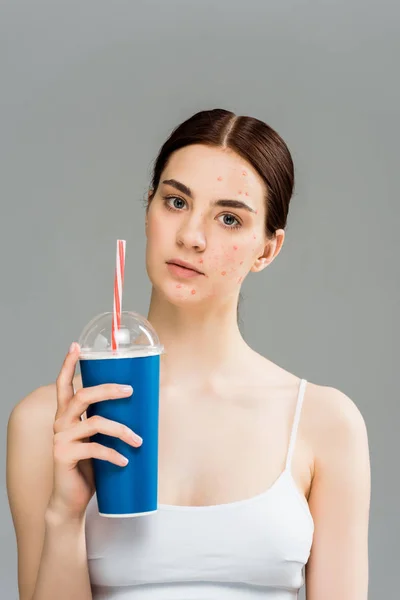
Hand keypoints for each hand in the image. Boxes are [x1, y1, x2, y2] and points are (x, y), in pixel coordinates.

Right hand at [48, 342, 142, 520]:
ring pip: (95, 423)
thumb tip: (138, 404)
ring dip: (122, 430)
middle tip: (130, 390)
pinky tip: (125, 461)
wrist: (72, 499)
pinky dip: (114, 454)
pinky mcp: (64, 456)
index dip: (68, 364)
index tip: (76, 346)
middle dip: (108, 389)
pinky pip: (95, 449)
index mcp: (67, 415)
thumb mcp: (97, 439)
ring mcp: (60, 439)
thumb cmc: (89, 465)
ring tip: (139, 441)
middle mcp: (60, 423)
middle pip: (82, 396)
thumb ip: (105, 421)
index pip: (63, 384)